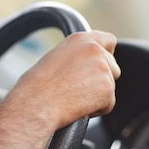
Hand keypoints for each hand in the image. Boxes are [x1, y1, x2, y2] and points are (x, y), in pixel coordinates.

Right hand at [4, 30, 119, 130]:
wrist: (36, 102)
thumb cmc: (36, 86)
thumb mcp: (55, 58)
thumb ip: (75, 57)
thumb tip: (86, 67)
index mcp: (80, 39)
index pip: (107, 40)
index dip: (106, 53)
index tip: (101, 63)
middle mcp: (94, 50)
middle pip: (112, 66)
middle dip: (101, 79)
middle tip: (78, 88)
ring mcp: (103, 68)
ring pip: (109, 86)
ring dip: (97, 94)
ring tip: (73, 97)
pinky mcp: (107, 89)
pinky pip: (108, 103)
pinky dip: (96, 109)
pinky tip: (77, 106)